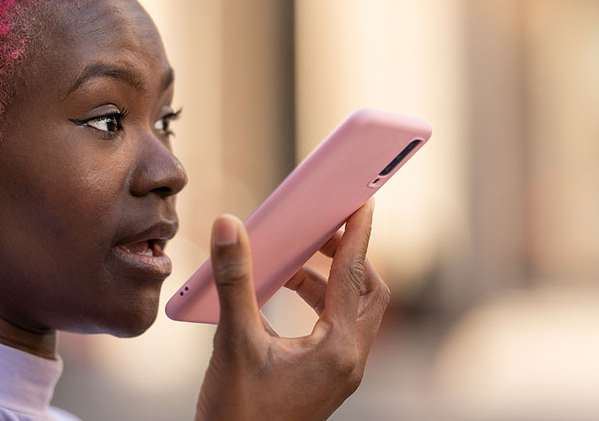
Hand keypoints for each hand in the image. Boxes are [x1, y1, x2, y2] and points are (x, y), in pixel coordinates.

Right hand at [195, 200, 389, 420]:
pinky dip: (319, 302)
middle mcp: (348, 361)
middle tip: (320, 230)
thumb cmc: (237, 415)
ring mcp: (340, 372)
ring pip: (353, 311)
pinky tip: (284, 296)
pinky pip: (336, 327)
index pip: (354, 276)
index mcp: (336, 351)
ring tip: (292, 263)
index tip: (363, 199)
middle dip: (348, 256)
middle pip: (368, 292)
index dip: (358, 233)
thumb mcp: (233, 342)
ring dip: (329, 280)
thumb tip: (230, 228)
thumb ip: (234, 280)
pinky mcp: (327, 378)